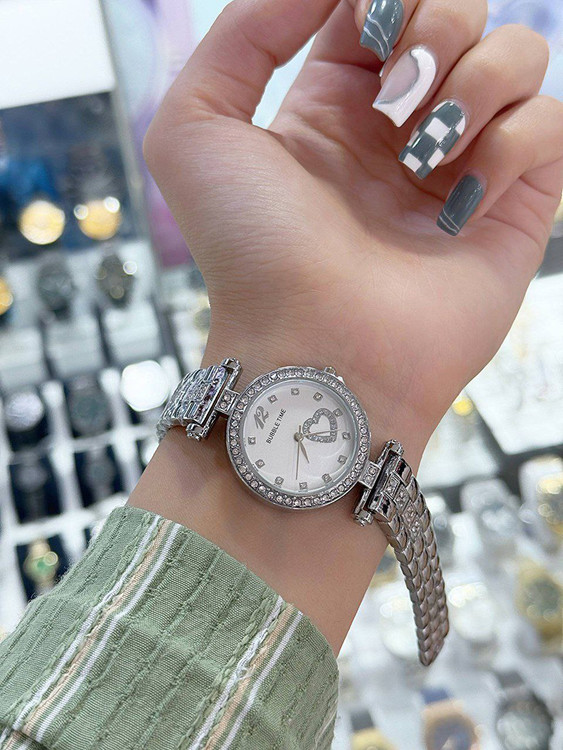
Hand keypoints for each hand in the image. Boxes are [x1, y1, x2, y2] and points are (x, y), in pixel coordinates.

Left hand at [144, 0, 562, 464]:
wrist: (313, 348)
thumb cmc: (251, 251)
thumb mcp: (195, 128)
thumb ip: (243, 33)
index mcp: (334, 104)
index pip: (380, 3)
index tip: (367, 32)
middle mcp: (401, 128)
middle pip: (460, 13)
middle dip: (439, 22)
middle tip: (399, 93)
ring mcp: (459, 166)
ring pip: (518, 54)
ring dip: (478, 79)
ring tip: (427, 151)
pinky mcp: (512, 206)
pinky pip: (550, 124)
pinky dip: (510, 145)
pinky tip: (458, 198)